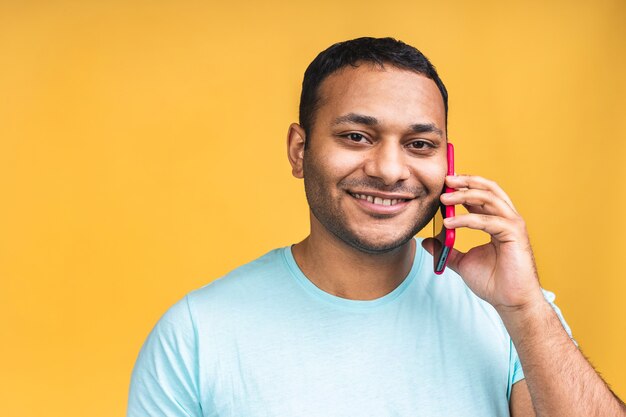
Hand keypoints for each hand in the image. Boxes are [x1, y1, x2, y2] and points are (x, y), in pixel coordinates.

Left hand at [422, 175, 544, 312]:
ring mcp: (513, 225)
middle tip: (445, 180)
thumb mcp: (462, 261)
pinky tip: (448, 223)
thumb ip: (446, 249)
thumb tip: (427, 241)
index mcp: (497, 221)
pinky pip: (487, 221)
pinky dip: (466, 220)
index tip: (443, 183)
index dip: (464, 186)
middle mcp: (507, 218)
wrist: (510, 302)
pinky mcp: (514, 235)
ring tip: (443, 198)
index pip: (482, 194)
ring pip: (488, 199)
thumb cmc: (493, 282)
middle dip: (466, 181)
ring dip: (464, 196)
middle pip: (487, 189)